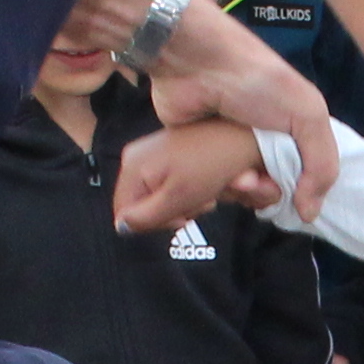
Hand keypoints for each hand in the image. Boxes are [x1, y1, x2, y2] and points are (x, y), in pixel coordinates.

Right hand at [110, 118, 275, 237]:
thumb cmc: (210, 165)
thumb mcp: (176, 199)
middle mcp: (137, 157)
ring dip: (188, 204)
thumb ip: (145, 218)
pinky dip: (193, 191)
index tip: (180, 221)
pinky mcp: (171, 154)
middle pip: (145, 206)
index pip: (125, 214)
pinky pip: (173, 186)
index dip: (152, 225)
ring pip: (162, 198)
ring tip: (209, 194)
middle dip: (174, 212)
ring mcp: (154, 154)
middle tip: (200, 205)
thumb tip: (121, 228)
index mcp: (132, 166)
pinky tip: (210, 185)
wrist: (242, 135)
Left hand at [140, 0, 338, 216]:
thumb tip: (310, 214)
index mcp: (294, 128)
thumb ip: (321, 164)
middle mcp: (265, 139)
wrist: (196, 64)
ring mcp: (232, 147)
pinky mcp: (201, 153)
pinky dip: (214, 188)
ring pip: (242, 189)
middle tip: (253, 180)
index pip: (305, 174)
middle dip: (266, 191)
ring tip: (234, 178)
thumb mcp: (307, 114)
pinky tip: (214, 181)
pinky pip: (211, 184)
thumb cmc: (257, 81)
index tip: (290, 195)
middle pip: (272, 186)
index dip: (301, 189)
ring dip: (241, 191)